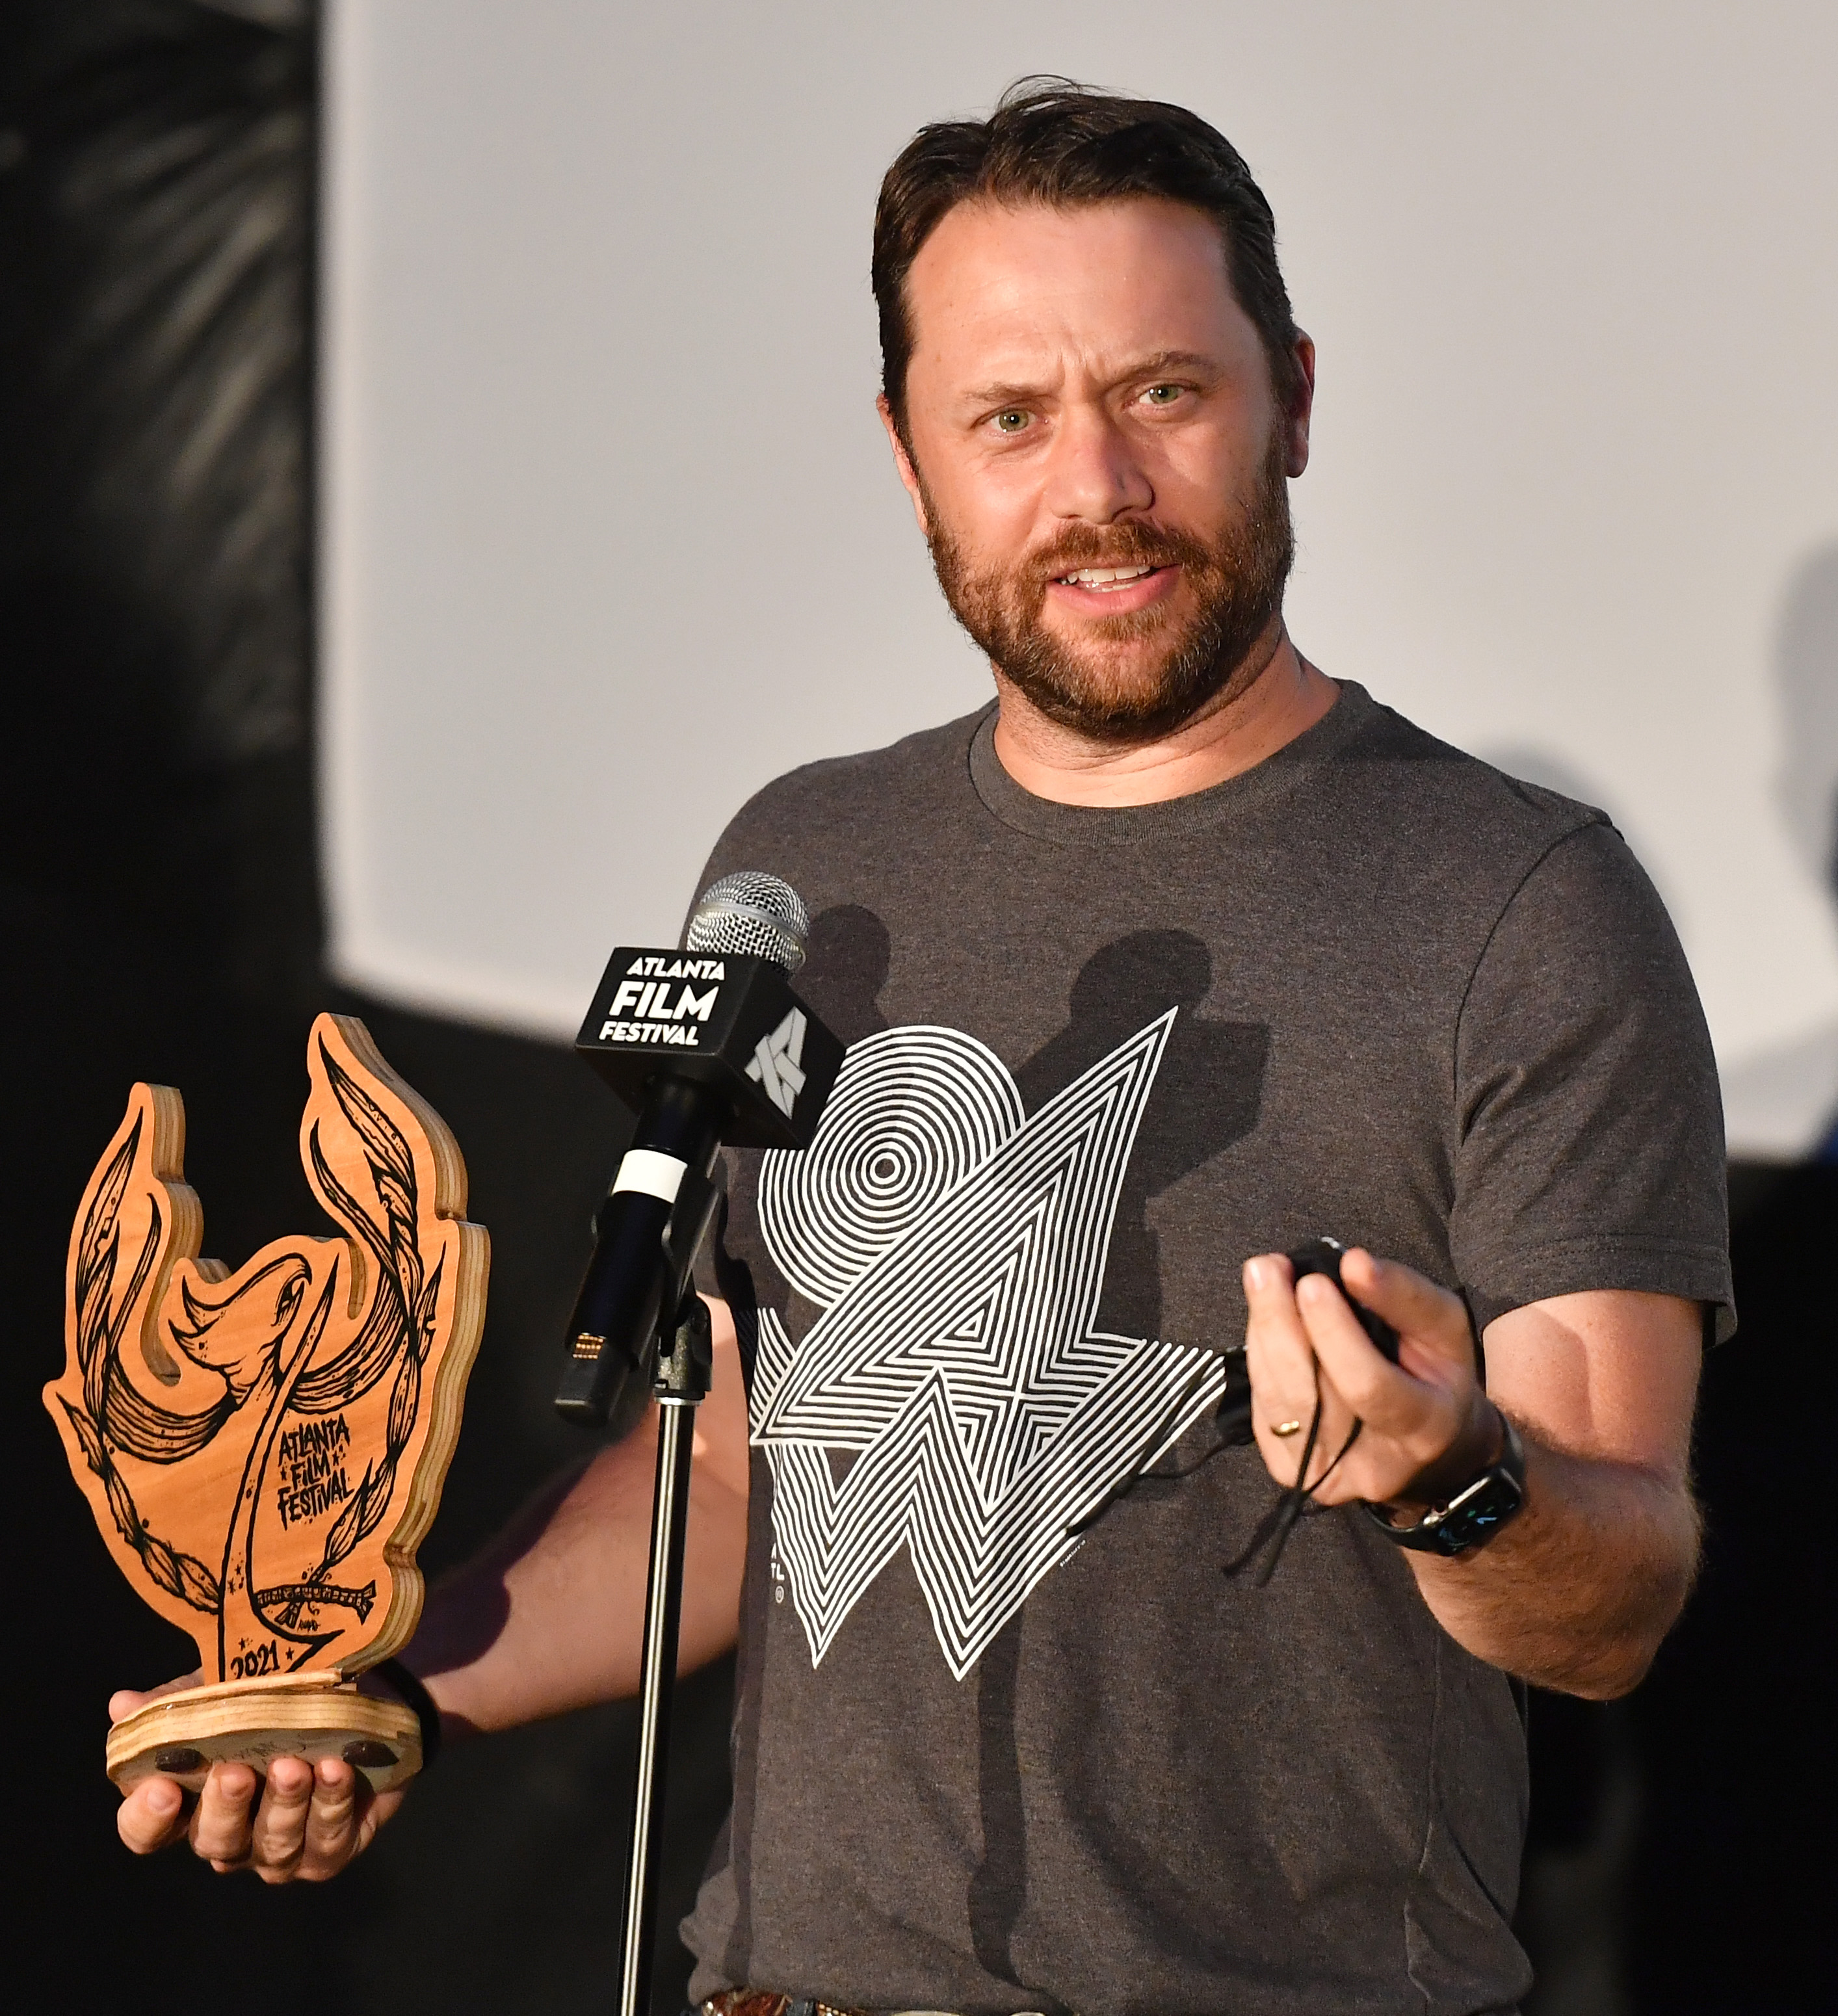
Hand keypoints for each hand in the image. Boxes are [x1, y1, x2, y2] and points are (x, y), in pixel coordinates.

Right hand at [111, 1672, 406, 1881]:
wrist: (358, 1698)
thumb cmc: (276, 1702)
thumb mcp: (224, 1689)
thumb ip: (177, 1702)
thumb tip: (123, 1704)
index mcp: (189, 1804)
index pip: (146, 1831)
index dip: (146, 1818)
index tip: (161, 1788)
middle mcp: (229, 1839)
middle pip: (213, 1842)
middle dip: (224, 1808)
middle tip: (236, 1772)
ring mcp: (279, 1853)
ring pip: (273, 1846)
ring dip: (283, 1805)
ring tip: (294, 1765)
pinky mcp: (330, 1850)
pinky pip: (327, 1840)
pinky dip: (331, 1804)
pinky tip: (336, 1770)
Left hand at [1241, 1248, 1498, 1508]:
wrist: (1431, 1448)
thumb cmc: (1438, 1376)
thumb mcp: (1445, 1330)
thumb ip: (1404, 1296)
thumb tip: (1353, 1262)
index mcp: (1424, 1429)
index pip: (1368, 1385)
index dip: (1334, 1334)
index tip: (1311, 1281)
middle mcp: (1375, 1466)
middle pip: (1309, 1395)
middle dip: (1280, 1324)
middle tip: (1266, 1268)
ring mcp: (1329, 1477)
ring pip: (1278, 1402)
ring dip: (1261, 1335)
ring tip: (1261, 1280)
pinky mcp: (1294, 1472)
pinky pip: (1263, 1413)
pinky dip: (1259, 1361)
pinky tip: (1265, 1324)